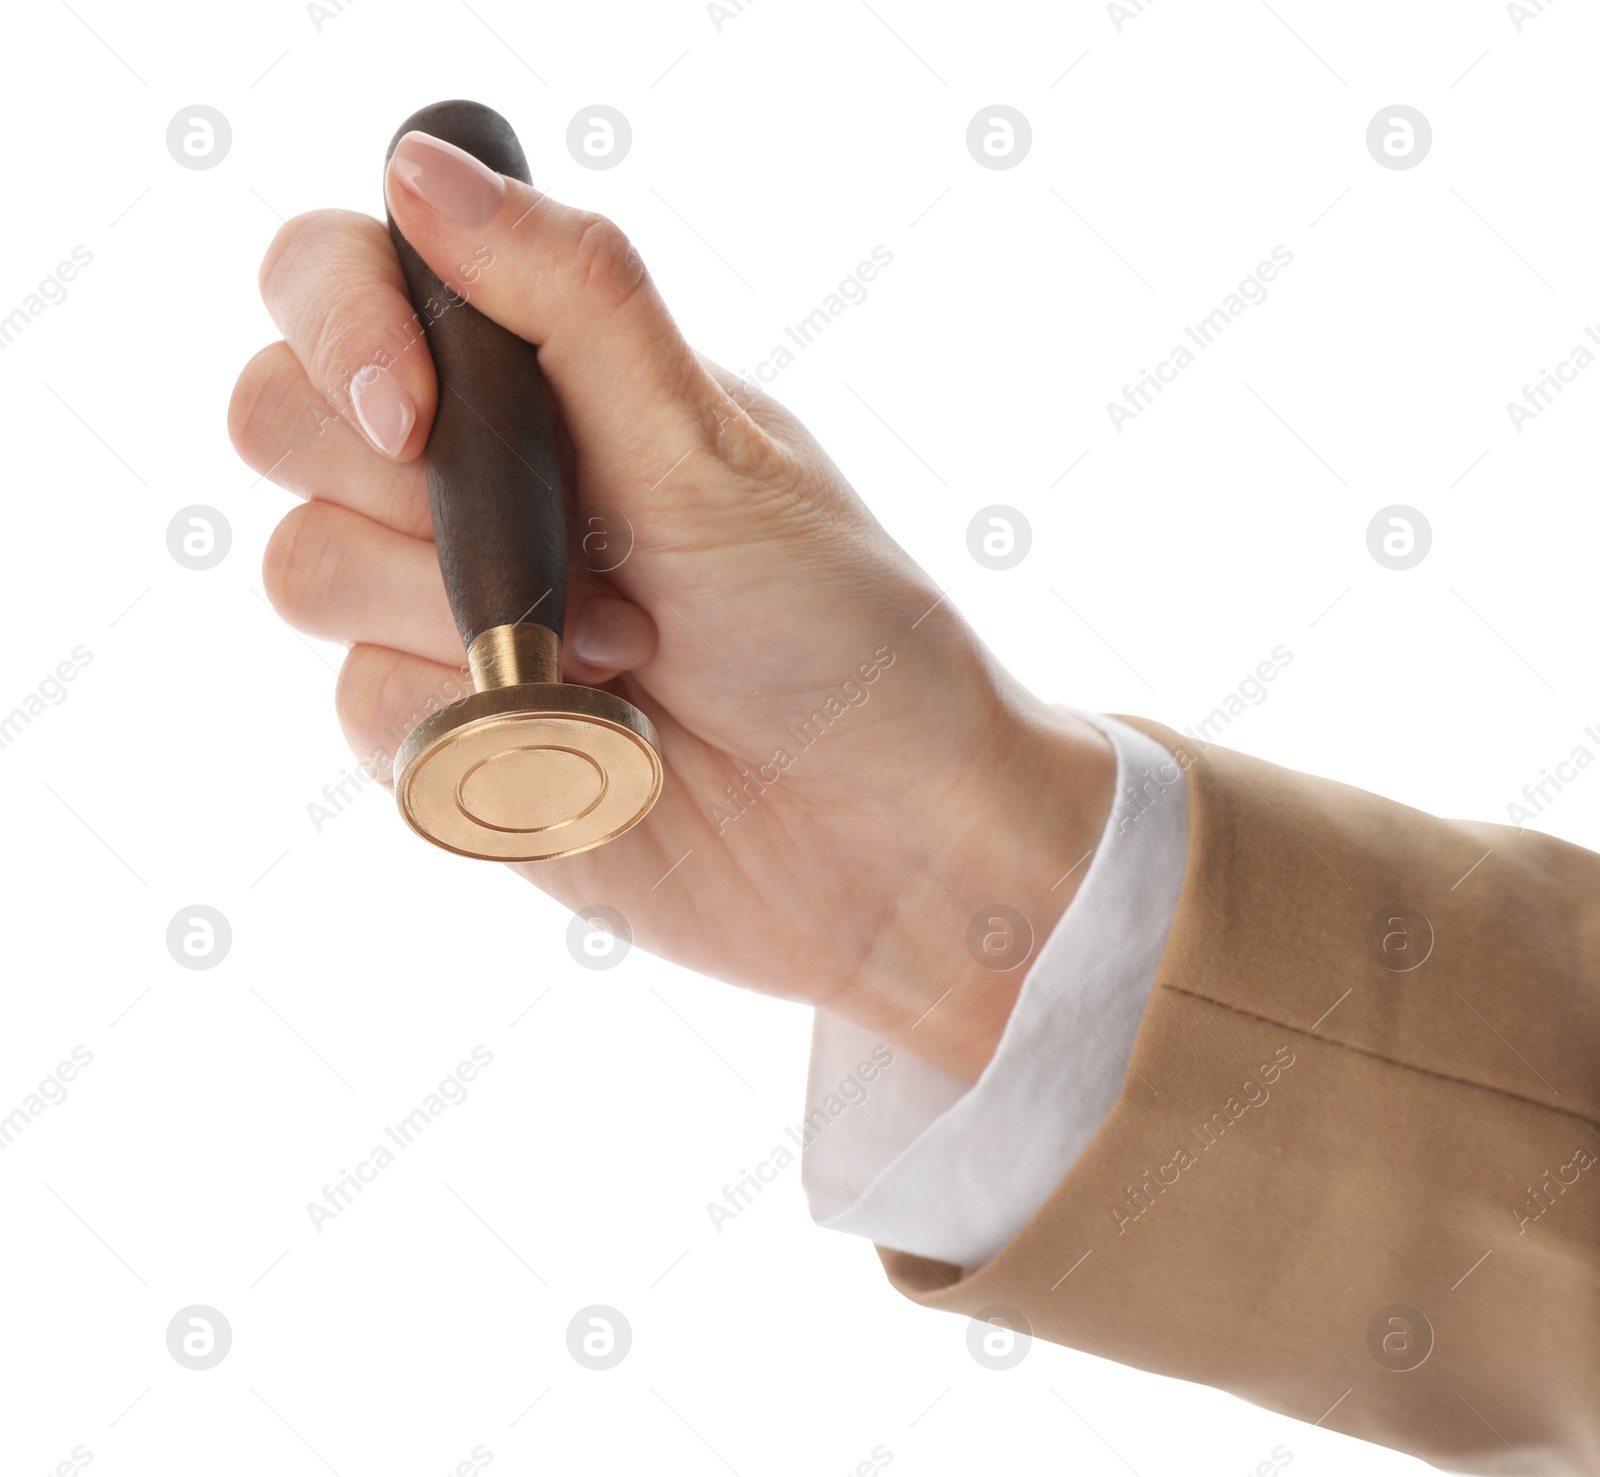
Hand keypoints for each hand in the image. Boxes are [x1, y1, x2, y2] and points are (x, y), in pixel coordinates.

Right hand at [228, 130, 1113, 1081]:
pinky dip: (477, 727)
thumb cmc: (836, 631)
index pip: (339, 281)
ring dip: (463, 622)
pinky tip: (593, 745)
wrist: (880, 837)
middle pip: (283, 422)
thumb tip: (423, 166)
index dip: (343, 328)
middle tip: (580, 557)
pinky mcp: (443, 733)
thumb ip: (575, 305)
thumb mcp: (715, 451)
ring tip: (619, 660)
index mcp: (542, 383)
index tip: (420, 418)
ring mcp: (445, 611)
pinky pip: (360, 707)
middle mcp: (475, 484)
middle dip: (416, 500)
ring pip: (305, 570)